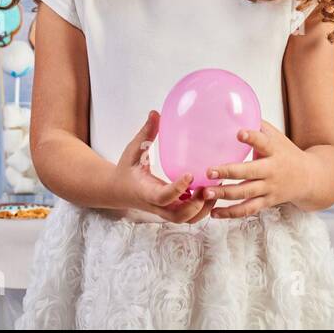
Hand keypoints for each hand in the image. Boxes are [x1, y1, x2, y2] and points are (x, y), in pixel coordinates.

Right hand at [110, 110, 213, 224]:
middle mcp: (156, 205)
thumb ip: (146, 133)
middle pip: (179, 216)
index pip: (164, 196)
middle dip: (196, 205)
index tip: (191, 175)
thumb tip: (155, 113)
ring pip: (186, 219)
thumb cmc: (126, 169)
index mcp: (146, 191)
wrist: (118, 190)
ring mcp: (164, 210)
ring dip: (202, 209)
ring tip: (215, 189)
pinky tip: (210, 191)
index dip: (178, 189)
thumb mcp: (133, 150)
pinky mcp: (170, 210)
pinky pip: (188, 215)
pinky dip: (201, 209)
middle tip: (209, 186)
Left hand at [203, 120, 310, 218]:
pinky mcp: (267, 202)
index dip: (251, 137)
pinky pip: (247, 210)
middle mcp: (271, 171)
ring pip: (245, 193)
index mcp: (274, 151)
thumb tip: (234, 108)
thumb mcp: (276, 136)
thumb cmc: (286, 153)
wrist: (309, 178)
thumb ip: (257, 125)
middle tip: (209, 171)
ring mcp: (269, 188)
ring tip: (205, 193)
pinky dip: (230, 213)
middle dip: (228, 172)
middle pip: (249, 173)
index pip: (263, 142)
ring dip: (224, 194)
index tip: (239, 133)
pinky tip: (214, 213)